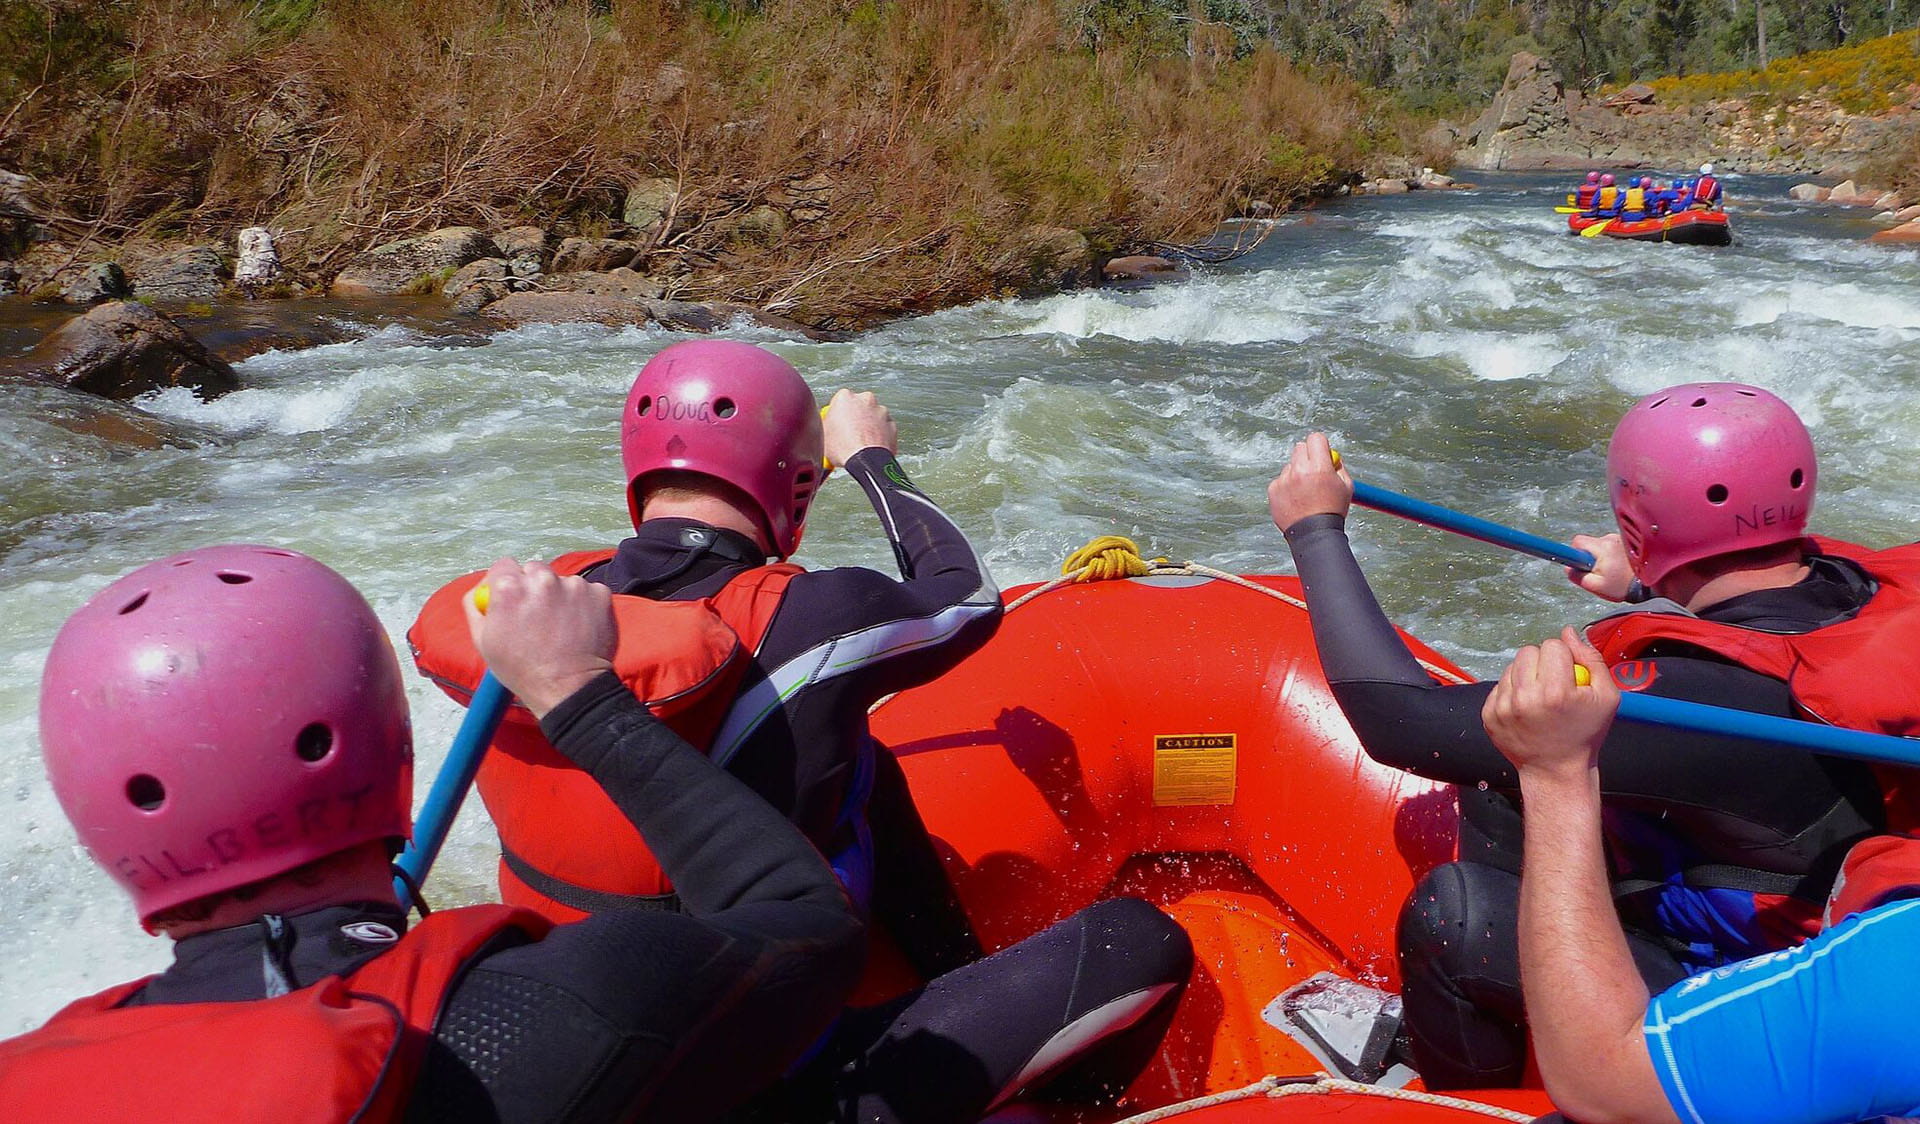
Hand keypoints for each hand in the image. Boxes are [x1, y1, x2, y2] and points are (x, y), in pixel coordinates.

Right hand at [464, 559, 616, 718]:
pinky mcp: (599, 594)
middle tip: (537, 616)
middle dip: (533, 587)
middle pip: (533, 570)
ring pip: (561, 581)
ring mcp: (574, 585)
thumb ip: (476, 606)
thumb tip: (482, 589)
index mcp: (509, 587)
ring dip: (559, 596)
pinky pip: (586, 591)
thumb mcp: (482, 641)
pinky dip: (583, 605)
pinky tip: (578, 627)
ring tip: (559, 627)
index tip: (513, 598)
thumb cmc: (522, 670)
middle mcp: (542, 579)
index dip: (506, 582)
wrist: (568, 688)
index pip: (504, 566)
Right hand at [822, 389, 896, 467]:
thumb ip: (827, 422)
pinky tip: (870, 446)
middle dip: (854, 417)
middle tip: (847, 433)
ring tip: (859, 442)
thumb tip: (827, 425)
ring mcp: (881, 411)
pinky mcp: (892, 425)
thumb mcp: (822, 433)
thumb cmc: (844, 447)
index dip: (836, 415)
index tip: (836, 424)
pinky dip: (878, 435)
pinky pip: (883, 428)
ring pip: (872, 416)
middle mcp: (865, 399)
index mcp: (845, 397)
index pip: (838, 401)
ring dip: (867, 426)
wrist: (866, 461)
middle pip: (858, 406)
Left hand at [1267, 432, 1352, 532]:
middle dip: (1307, 455)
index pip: (1316, 438)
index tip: (1321, 451)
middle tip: (1313, 469)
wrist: (1314, 534)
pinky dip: (1287, 487)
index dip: (1320, 444)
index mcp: (1320, 467)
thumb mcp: (1346, 487)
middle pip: (1300, 447)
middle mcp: (1300, 470)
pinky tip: (1296, 501)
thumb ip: (1339, 467)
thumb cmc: (1333, 511)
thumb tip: (1332, 456)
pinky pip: (1281, 480)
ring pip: (1290, 465)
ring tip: (1306, 493)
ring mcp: (1284, 480)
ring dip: (1297, 473)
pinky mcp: (1273, 489)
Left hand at [1483, 628, 1617, 780]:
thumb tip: (1567, 631)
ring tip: (1539, 697)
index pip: (1552, 645)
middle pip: (1529, 651)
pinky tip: (1525, 709)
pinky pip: (1499, 685)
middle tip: (1553, 684)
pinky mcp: (1488, 715)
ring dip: (1526, 675)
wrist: (1556, 770)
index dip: (1565, 657)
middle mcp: (1525, 698)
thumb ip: (1591, 659)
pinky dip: (1512, 691)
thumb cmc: (1586, 733)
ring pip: (1512, 666)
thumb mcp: (1607, 696)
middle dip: (1543, 662)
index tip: (1569, 677)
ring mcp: (1502, 707)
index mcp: (1556, 692)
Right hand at [1567, 533, 1634, 600]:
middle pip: (1588, 543)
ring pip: (1599, 545)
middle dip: (1588, 556)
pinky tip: (1617, 566)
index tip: (1576, 561)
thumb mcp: (1594, 585)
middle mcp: (1611, 539)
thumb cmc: (1621, 586)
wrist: (1646, 585)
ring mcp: (1619, 540)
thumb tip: (1568, 569)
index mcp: (1602, 547)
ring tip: (1609, 570)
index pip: (1578, 541)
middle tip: (1595, 570)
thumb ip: (1577, 576)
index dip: (1573, 552)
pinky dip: (1610, 555)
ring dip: (1600, 556)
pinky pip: (1610, 546)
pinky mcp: (1625, 543)